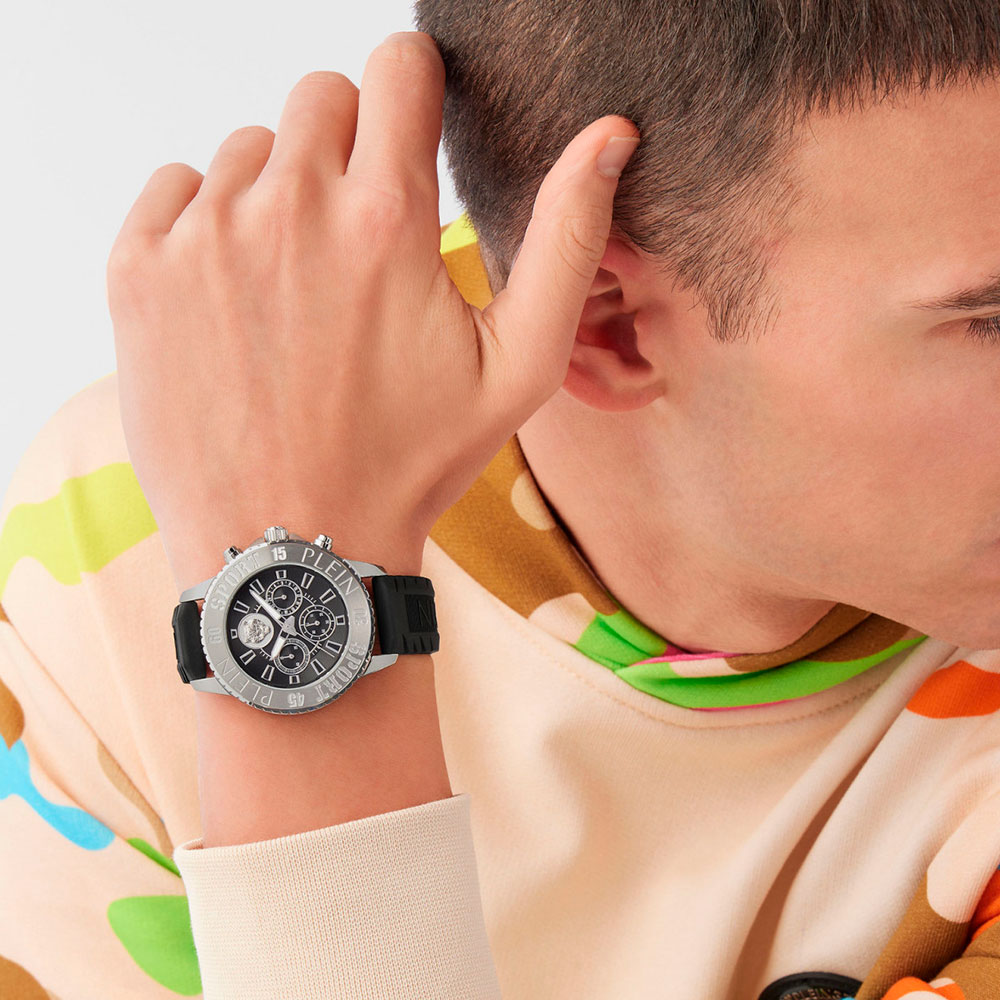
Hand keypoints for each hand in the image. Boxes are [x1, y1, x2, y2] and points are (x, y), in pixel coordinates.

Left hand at [105, 30, 639, 593]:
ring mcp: (203, 235)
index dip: (414, 93)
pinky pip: (177, 188)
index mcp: (386, 218)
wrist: (291, 544)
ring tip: (297, 293)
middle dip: (349, 149)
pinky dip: (206, 224)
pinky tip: (236, 301)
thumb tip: (611, 136)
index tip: (409, 140)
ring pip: (250, 149)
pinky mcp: (138, 268)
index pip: (399, 66)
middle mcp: (288, 207)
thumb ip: (567, 239)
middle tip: (357, 243)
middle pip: (320, 98)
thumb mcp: (518, 368)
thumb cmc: (409, 463)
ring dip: (279, 196)